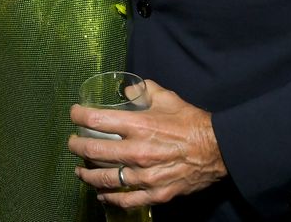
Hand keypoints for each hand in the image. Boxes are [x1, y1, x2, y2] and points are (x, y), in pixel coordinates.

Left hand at [69, 79, 227, 207]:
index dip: (79, 116)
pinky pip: (125, 199)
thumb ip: (144, 91)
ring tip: (80, 171)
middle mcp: (137, 152)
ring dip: (87, 175)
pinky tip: (102, 194)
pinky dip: (110, 197)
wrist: (218, 149)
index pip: (96, 120)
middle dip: (77, 147)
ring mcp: (145, 176)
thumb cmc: (191, 122)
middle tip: (72, 143)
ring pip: (105, 179)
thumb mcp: (167, 97)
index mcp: (139, 125)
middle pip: (94, 151)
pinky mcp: (155, 193)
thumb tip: (127, 91)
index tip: (74, 114)